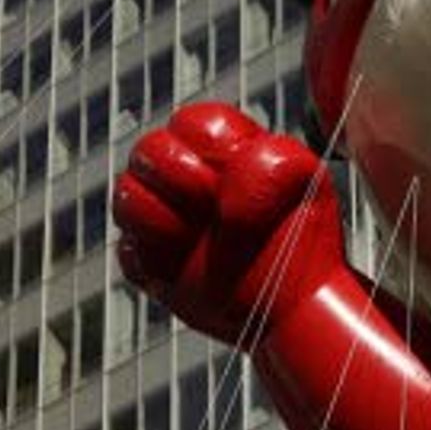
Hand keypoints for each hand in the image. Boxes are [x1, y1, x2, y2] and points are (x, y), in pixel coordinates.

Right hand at [115, 102, 348, 345]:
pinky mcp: (150, 260)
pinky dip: (153, 262)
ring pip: (126, 194)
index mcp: (223, 148)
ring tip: (198, 240)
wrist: (294, 307)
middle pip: (148, 149)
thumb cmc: (303, 240)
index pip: (191, 122)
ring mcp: (165, 217)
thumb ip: (270, 161)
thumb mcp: (304, 184)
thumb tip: (222, 189)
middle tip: (212, 208)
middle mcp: (186, 177)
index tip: (233, 178)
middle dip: (178, 178)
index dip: (209, 150)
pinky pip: (127, 250)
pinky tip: (185, 270)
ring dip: (163, 220)